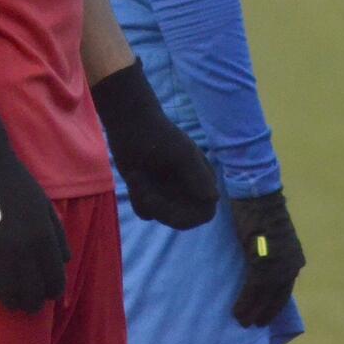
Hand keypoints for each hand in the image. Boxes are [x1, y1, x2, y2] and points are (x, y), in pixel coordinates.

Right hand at [0, 103, 69, 313]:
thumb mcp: (45, 205)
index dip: (54, 291)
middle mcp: (23, 251)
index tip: (51, 292)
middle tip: (33, 301)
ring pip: (9, 295)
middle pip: (32, 294)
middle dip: (35, 302)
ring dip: (14, 300)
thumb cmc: (17, 182)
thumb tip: (64, 261)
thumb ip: (57, 235)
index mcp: (43, 238)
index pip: (54, 280)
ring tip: (14, 298)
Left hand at [92, 61, 218, 229]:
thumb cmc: (159, 133)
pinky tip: (133, 176)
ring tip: (136, 174)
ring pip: (159, 216)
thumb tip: (213, 198)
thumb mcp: (181, 152)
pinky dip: (137, 197)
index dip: (190, 217)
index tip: (170, 211)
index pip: (205, 211)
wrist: (130, 123)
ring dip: (145, 199)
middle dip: (160, 208)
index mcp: (201, 179)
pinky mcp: (149, 194)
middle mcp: (185, 189)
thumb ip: (197, 174)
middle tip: (143, 189)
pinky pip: (145, 211)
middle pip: (180, 219)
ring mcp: (166, 193)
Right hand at [229, 189, 304, 327]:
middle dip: (264, 312)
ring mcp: (278, 264)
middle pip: (277, 297)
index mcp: (294, 259)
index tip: (262, 316)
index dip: (273, 305)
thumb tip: (259, 268)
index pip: (285, 290)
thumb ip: (270, 253)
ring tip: (240, 320)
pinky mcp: (263, 262)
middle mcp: (290, 265)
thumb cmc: (260, 209)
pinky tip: (236, 311)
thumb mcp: (271, 236)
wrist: (257, 193)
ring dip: (251, 311)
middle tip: (250, 324)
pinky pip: (253, 290)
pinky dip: (245, 303)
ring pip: (264, 297)